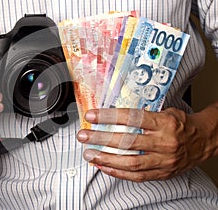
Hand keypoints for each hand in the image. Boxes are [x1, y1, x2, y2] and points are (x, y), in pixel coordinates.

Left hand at [77, 107, 217, 181]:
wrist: (203, 140)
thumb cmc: (182, 124)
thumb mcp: (165, 111)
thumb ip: (143, 114)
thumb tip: (116, 114)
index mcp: (164, 123)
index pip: (132, 118)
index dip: (109, 117)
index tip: (92, 116)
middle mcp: (164, 142)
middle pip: (127, 141)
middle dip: (101, 138)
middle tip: (84, 136)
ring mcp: (163, 160)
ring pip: (130, 163)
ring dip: (106, 159)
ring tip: (90, 154)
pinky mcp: (162, 173)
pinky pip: (137, 176)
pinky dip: (118, 172)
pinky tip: (104, 167)